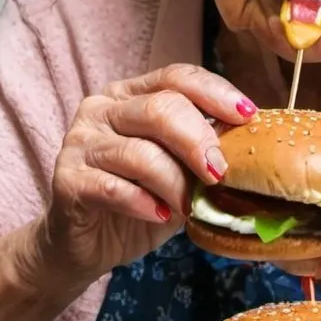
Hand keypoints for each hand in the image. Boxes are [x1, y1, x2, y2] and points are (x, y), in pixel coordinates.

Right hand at [40, 64, 255, 284]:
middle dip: (199, 141)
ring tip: (190, 207)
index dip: (215, 92)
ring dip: (175, 183)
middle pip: (161, 108)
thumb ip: (204, 149)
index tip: (247, 115)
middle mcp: (103, 107)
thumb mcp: (180, 168)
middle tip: (220, 174)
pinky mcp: (66, 178)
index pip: (177, 76)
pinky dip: (143, 203)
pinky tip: (159, 215)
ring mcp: (80, 140)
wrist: (87, 243)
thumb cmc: (141, 199)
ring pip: (140, 152)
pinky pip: (112, 186)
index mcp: (133, 94)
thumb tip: (253, 143)